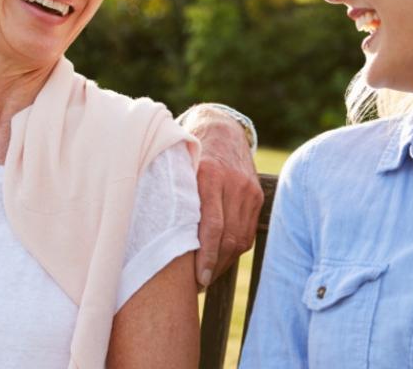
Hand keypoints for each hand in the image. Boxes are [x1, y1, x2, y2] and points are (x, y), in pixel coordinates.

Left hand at [179, 104, 262, 287]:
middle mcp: (233, 183)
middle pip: (227, 238)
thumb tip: (154, 239)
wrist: (221, 128)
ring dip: (223, 262)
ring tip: (205, 276)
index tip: (196, 279)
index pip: (211, 227)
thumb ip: (173, 197)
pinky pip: (247, 232)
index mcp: (209, 175)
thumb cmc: (187, 153)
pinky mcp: (257, 196)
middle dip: (213, 266)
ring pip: (239, 239)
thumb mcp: (177, 168)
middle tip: (196, 284)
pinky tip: (219, 259)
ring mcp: (248, 190)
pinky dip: (233, 250)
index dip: (204, 257)